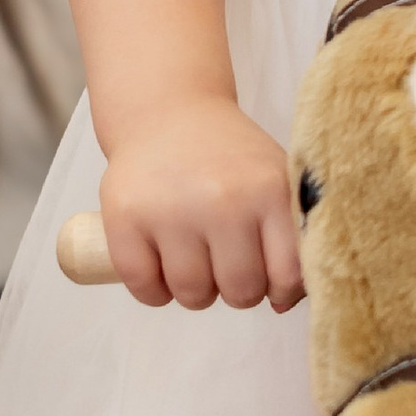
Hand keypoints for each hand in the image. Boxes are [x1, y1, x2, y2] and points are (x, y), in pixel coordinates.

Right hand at [98, 96, 300, 313]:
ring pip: (193, 295)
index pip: (287, 275)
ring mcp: (170, 209)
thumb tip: (281, 303)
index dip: (280, 289)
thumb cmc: (228, 158)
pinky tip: (160, 264)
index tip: (269, 277)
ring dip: (195, 290)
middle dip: (236, 289)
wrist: (167, 111)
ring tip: (194, 258)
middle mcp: (222, 199)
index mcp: (268, 189)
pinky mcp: (124, 218)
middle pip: (240, 292)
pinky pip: (146, 289)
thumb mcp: (274, 180)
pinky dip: (154, 291)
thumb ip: (291, 237)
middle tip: (226, 262)